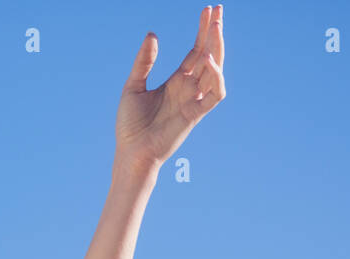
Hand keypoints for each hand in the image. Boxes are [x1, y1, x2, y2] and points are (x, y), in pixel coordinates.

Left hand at [115, 4, 225, 173]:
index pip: (196, 51)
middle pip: (209, 55)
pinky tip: (207, 60)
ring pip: (216, 70)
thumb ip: (144, 62)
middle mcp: (189, 88)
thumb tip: (152, 34)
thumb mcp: (134, 86)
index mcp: (177, 81)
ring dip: (217, 49)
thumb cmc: (130, 125)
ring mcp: (194, 100)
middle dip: (215, 33)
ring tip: (215, 28)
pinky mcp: (195, 114)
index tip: (209, 10)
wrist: (131, 153)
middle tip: (218, 10)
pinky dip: (216, 78)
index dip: (204, 31)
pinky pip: (215, 95)